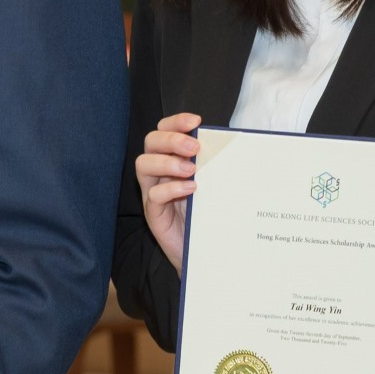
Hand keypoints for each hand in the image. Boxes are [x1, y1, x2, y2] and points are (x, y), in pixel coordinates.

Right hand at [135, 112, 201, 270]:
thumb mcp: (212, 184)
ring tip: (190, 169)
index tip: (196, 121)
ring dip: (167, 161)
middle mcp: (158, 172)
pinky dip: (171, 188)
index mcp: (171, 159)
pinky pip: (153, 195)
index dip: (175, 122)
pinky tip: (190, 189)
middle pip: (150, 142)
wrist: (206, 252)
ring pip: (143, 165)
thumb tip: (230, 143)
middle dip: (171, 139)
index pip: (163, 131)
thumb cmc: (208, 214)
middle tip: (194, 147)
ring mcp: (152, 192)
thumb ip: (213, 164)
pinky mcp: (154, 214)